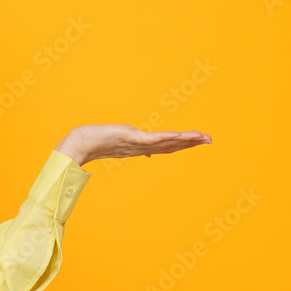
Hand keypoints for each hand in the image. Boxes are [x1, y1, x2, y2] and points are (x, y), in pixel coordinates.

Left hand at [55, 124, 211, 164]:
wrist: (80, 144)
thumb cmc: (96, 141)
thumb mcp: (120, 143)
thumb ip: (136, 146)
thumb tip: (150, 153)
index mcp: (141, 148)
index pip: (167, 146)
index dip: (185, 144)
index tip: (200, 141)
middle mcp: (142, 148)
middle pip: (171, 145)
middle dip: (191, 143)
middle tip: (210, 140)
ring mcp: (137, 144)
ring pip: (165, 142)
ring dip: (185, 140)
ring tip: (202, 137)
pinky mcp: (130, 139)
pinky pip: (152, 140)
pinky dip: (166, 138)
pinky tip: (179, 136)